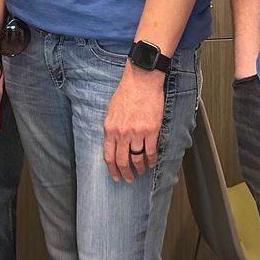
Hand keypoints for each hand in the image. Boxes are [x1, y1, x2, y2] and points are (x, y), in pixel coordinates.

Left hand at [103, 66, 166, 183]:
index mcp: (110, 128)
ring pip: (137, 159)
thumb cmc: (127, 91)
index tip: (115, 176)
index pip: (108, 156)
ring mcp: (137, 133)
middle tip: (128, 179)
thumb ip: (112, 128)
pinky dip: (151, 160)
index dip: (112, 169)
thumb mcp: (111, 111)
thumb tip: (113, 143)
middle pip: (122, 161)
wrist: (142, 80)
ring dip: (139, 168)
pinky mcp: (151, 130)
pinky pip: (150, 152)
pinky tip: (151, 163)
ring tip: (141, 172)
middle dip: (125, 173)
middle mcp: (122, 133)